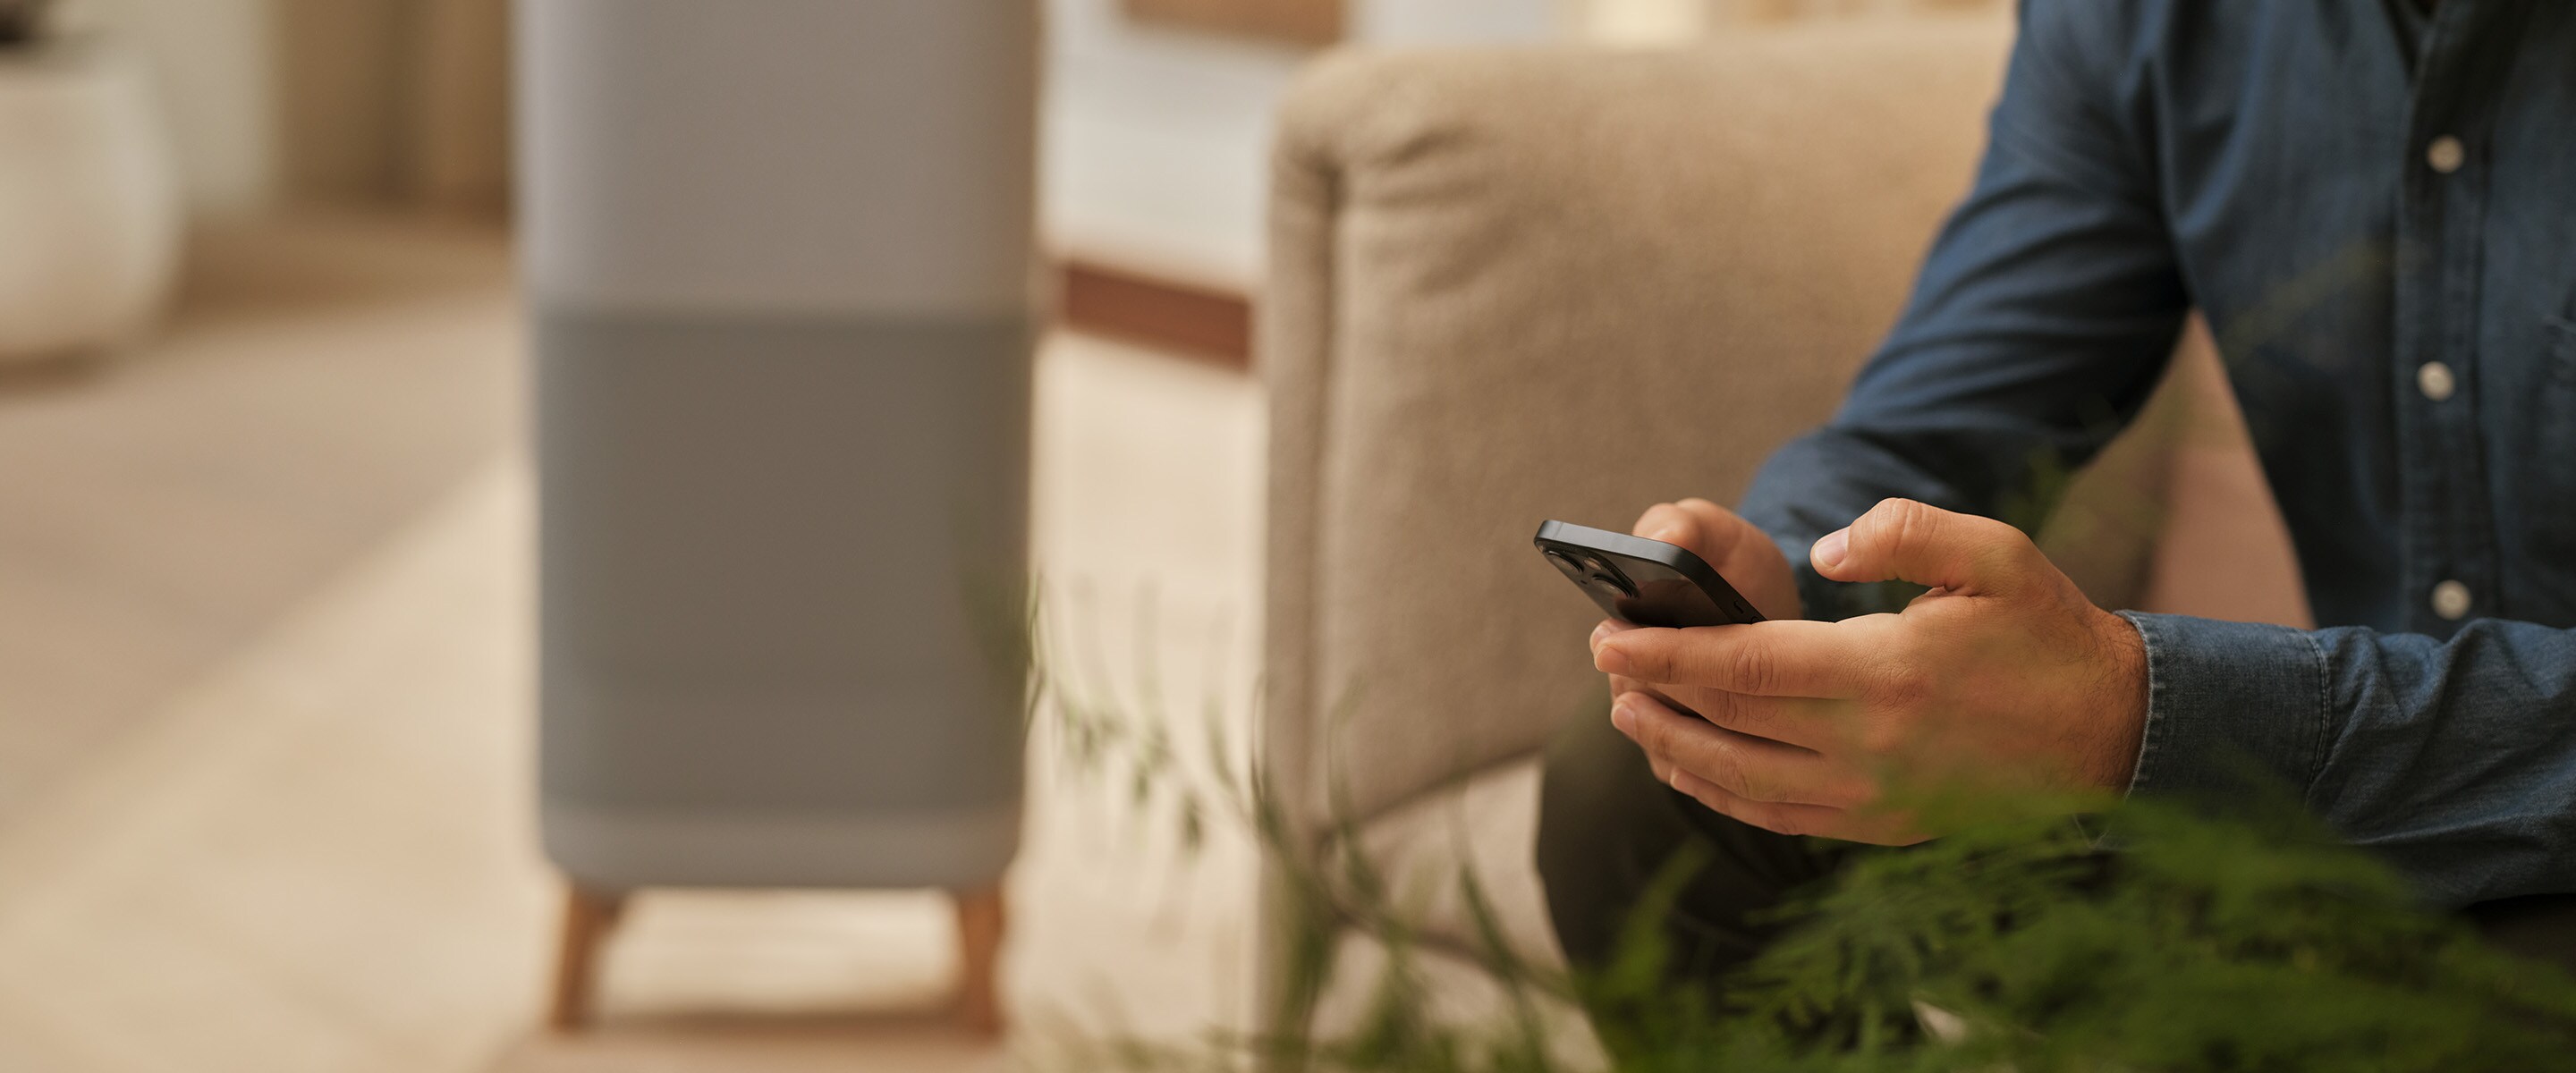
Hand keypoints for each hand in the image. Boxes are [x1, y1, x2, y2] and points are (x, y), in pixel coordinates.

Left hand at [1591, 498, 2148, 843]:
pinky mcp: (1881, 827)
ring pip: (1738, 782)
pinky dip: (1720, 795)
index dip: (1665, 653)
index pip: (1742, 665)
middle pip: (1727, 722)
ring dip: (1672, 748)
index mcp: (1885, 674)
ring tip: (1628, 713)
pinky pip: (1777, 818)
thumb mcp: (1992, 555)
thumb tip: (1818, 550)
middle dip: (1653, 691)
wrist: (2114, 735)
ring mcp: (1873, 798)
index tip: (1608, 638)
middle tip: (1604, 661)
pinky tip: (1689, 769)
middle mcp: (1868, 747)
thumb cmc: (2046, 634)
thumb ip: (1900, 532)